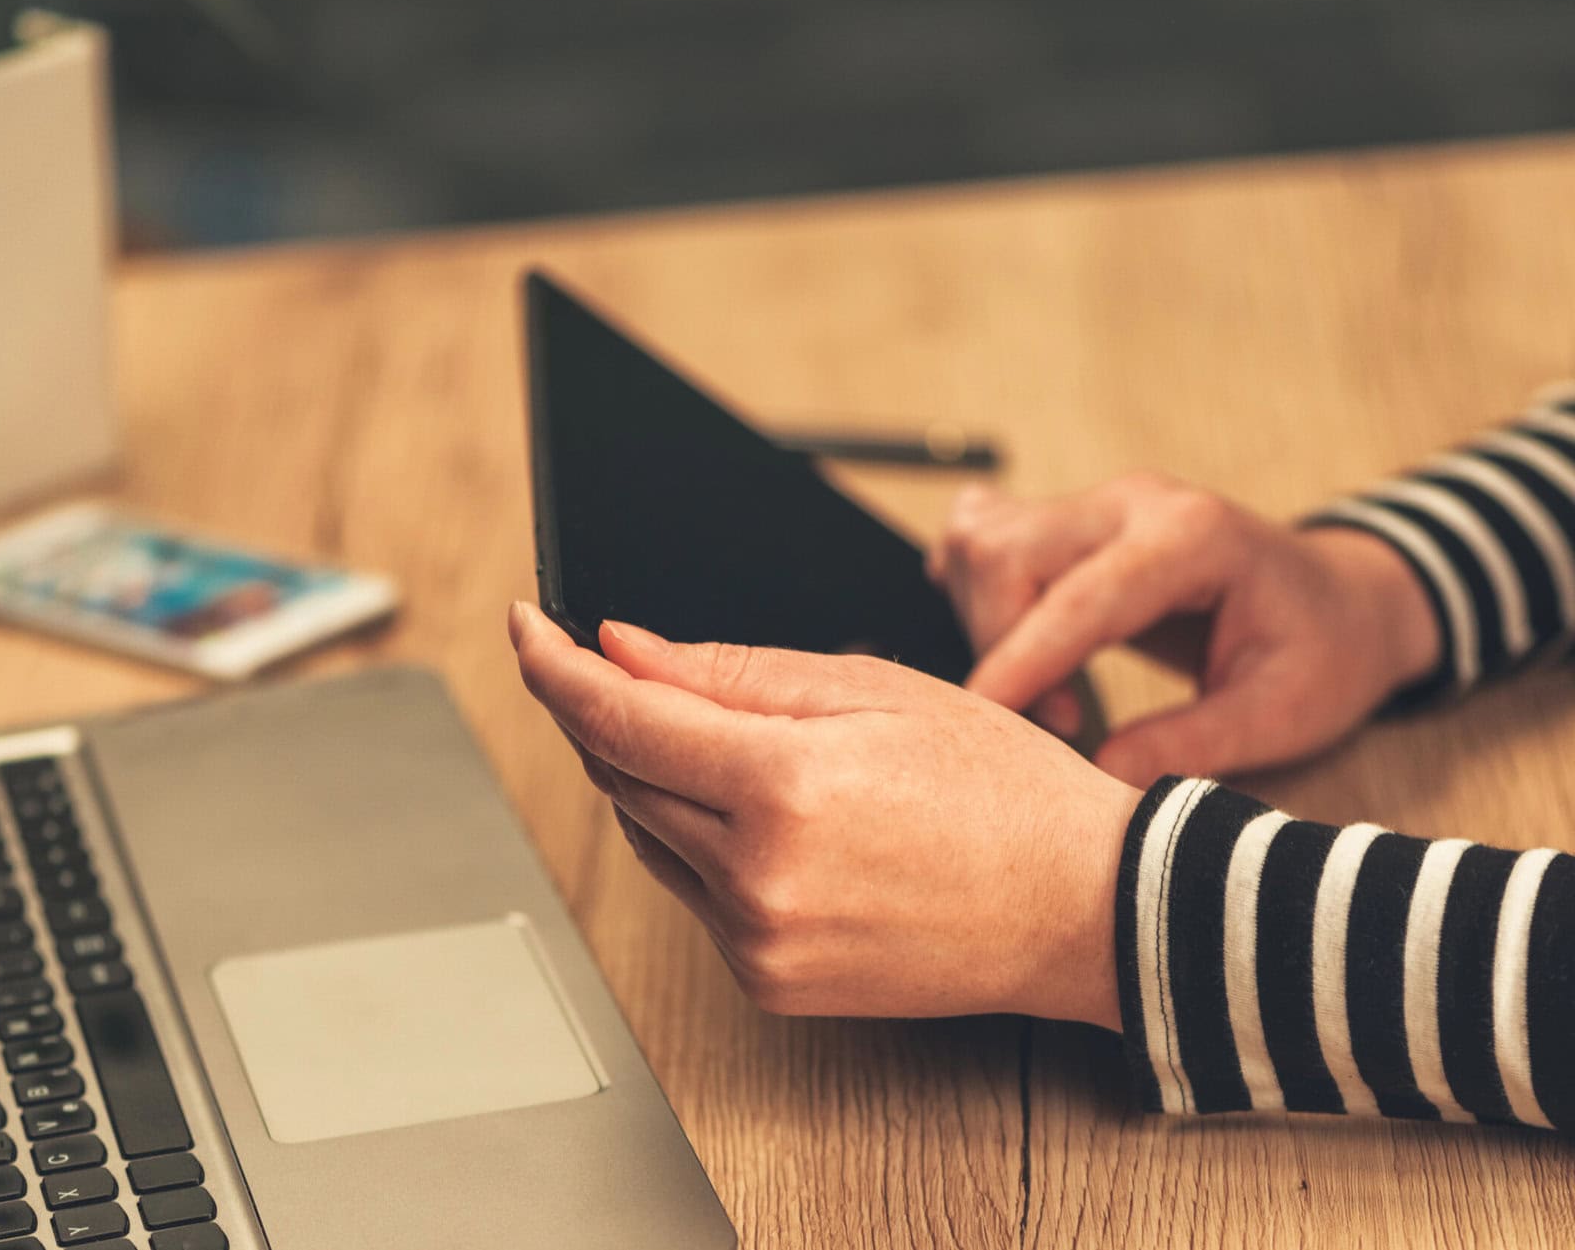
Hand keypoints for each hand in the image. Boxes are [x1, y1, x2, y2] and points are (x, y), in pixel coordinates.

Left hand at [508, 602, 1137, 1028]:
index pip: (617, 717)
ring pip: (648, 836)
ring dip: (653, 778)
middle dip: (604, 712)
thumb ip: (731, 673)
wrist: (1083, 909)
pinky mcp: (769, 983)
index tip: (528, 628)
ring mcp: (759, 941)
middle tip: (618, 665)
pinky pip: (693, 893)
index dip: (554, 666)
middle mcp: (758, 877)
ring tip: (729, 743)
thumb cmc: (1002, 788)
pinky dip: (697, 842)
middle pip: (619, 776)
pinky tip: (757, 815)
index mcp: (785, 788)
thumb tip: (624, 650)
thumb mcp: (874, 690)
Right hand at [932, 472, 1441, 786]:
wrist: (1342, 601)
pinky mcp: (1072, 519)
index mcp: (1194, 536)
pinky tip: (1012, 639)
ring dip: (985, 620)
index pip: (1080, 595)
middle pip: (1007, 552)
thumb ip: (1192, 744)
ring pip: (982, 541)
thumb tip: (1099, 775)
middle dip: (1000, 644)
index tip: (988, 720)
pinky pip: (984, 536)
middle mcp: (1134, 503)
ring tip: (1043, 685)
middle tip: (1056, 718)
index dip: (1023, 662)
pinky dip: (976, 591)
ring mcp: (1098, 503)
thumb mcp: (1284, 714)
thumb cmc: (1324, 654)